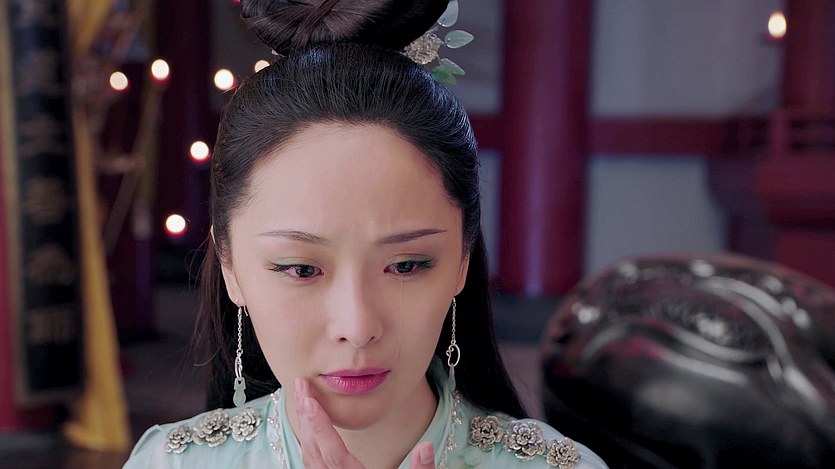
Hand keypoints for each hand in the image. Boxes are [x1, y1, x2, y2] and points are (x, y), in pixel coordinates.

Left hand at [294, 378, 435, 468]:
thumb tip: (427, 447)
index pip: (332, 452)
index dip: (319, 423)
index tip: (309, 399)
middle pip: (314, 450)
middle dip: (306, 416)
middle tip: (300, 386)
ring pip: (309, 459)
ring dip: (306, 429)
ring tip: (304, 402)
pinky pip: (313, 467)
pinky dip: (310, 446)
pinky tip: (312, 434)